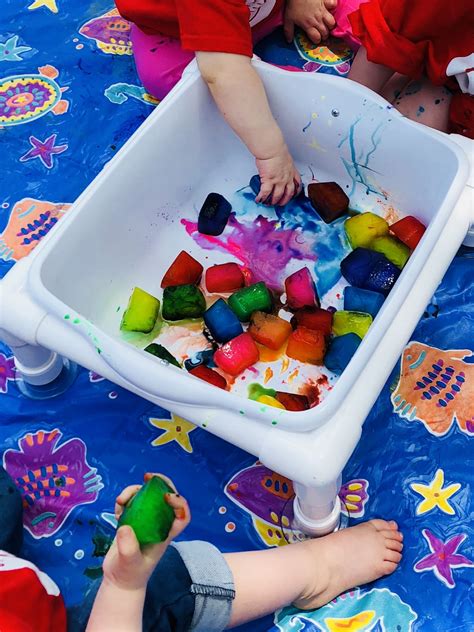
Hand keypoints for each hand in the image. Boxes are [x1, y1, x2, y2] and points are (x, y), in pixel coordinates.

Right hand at [102, 473, 189, 591]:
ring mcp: (145, 520)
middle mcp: (158, 524)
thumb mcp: (129, 563)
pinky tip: (117, 509)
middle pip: (166, 499)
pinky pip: (131, 502)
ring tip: (121, 499)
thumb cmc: (130, 574)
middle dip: (160, 484)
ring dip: (135, 491)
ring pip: (146, 497)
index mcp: (165, 534)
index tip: (166, 497)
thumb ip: (128, 548)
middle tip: (148, 476)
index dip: (180, 504)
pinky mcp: (132, 520)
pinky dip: (124, 500)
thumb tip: (126, 527)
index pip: (183, 516)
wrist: (119, 580)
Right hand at [255, 144, 301, 205]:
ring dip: (273, 201)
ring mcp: (278, 181)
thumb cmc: (276, 150)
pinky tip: (259, 199)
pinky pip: (265, 193)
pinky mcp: (269, 181)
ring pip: (277, 195)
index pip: (297, 184)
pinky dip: (262, 197)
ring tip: (268, 203)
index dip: (296, 191)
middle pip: (288, 193)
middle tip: (280, 203)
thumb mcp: (285, 158)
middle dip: (284, 200)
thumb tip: (278, 166)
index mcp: (291, 171)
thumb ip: (283, 165)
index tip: (294, 194)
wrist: (271, 149)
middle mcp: (287, 178)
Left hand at [284, 0, 337, 43]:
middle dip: (324, 35)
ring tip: (327, 25)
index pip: (316, 38)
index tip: (315, 39)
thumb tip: (289, 41)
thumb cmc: (293, 5)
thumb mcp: (288, 19)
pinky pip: (333, 5)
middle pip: (325, 32)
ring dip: (330, 25)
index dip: (316, 40)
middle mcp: (317, 20)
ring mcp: (323, 11)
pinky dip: (333, 7)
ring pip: (331, 22)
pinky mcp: (326, 2)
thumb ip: (288, 31)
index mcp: (308, 25)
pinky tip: (329, 9)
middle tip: (322, 34)